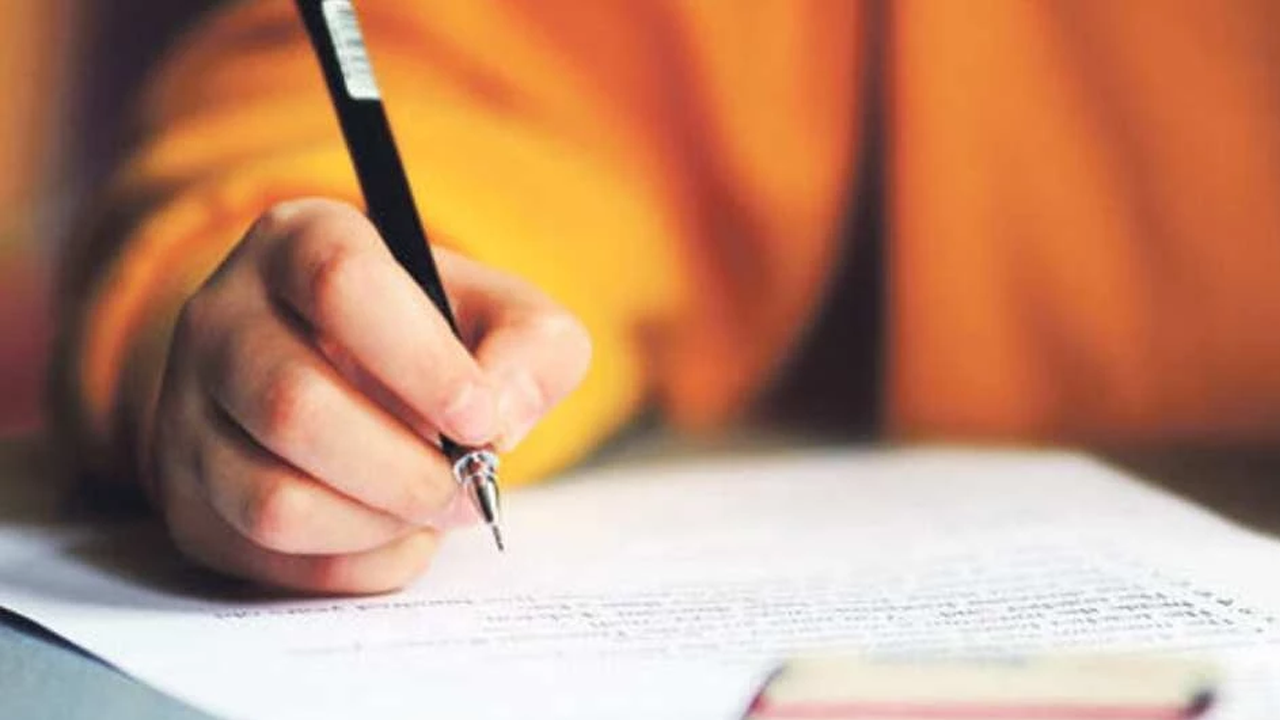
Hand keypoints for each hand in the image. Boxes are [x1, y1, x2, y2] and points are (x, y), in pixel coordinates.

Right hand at [149, 199, 590, 592]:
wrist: (358, 383)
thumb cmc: (434, 342)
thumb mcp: (506, 317)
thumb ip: (532, 347)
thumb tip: (499, 415)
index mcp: (299, 240)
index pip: (340, 283)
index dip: (420, 362)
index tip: (480, 418)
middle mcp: (221, 316)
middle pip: (295, 407)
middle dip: (406, 470)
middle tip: (470, 487)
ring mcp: (187, 408)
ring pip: (273, 499)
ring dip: (380, 524)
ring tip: (433, 507)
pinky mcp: (188, 494)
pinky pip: (270, 557)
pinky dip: (356, 563)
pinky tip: (395, 530)